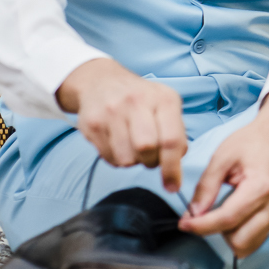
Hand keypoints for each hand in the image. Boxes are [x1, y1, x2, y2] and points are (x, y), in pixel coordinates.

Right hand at [57, 58, 187, 191]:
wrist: (102, 82)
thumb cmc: (141, 99)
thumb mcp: (166, 106)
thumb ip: (176, 133)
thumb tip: (176, 162)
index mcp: (163, 99)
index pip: (171, 140)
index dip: (173, 168)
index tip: (173, 186)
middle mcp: (137, 102)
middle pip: (147, 150)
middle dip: (151, 162)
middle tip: (150, 157)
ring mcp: (112, 112)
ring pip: (126, 158)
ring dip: (133, 162)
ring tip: (133, 146)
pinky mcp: (91, 123)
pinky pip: (108, 157)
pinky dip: (116, 158)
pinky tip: (118, 142)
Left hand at [179, 89, 268, 256]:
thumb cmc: (251, 142)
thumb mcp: (222, 157)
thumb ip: (206, 187)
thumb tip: (193, 213)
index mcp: (261, 187)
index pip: (227, 219)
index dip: (201, 226)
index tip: (184, 223)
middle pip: (239, 240)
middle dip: (216, 232)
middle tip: (203, 215)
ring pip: (248, 245)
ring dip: (228, 235)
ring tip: (220, 214)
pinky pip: (256, 240)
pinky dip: (240, 234)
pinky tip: (232, 217)